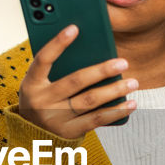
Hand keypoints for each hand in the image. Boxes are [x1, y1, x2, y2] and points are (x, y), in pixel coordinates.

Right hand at [18, 25, 138, 137]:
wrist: (33, 137)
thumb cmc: (43, 101)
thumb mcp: (41, 85)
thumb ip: (58, 70)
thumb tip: (92, 50)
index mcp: (31, 84)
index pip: (43, 59)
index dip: (57, 43)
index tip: (74, 28)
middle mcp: (41, 101)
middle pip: (75, 81)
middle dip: (101, 71)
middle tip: (123, 62)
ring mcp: (55, 118)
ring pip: (89, 101)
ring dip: (114, 90)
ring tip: (132, 82)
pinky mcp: (69, 132)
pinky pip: (97, 120)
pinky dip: (116, 111)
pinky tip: (131, 104)